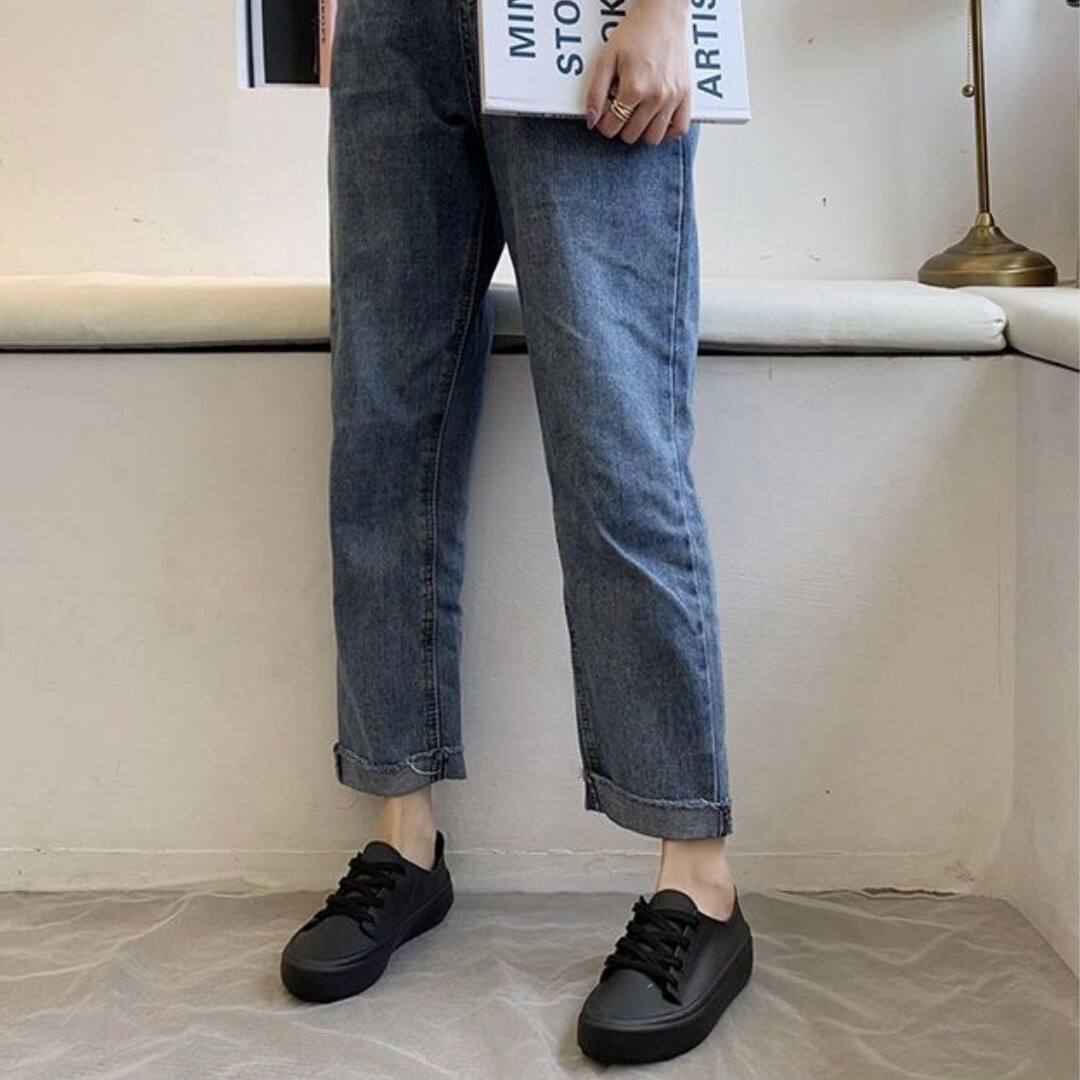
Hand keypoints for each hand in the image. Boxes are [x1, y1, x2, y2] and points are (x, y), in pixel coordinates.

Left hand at [584, 0, 691, 145]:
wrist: (662, 14)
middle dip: (621, 126)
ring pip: (654, 138)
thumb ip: (596, 92)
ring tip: (638, 116)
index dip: (604, 124)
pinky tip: (658, 120)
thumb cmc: (635, 33)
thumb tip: (592, 120)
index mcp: (634, 88)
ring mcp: (673, 98)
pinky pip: (680, 129)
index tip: (605, 116)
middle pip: (631, 135)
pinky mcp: (686, 95)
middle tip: (621, 110)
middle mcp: (655, 96)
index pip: (612, 126)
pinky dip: (669, 131)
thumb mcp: (607, 59)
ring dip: (642, 131)